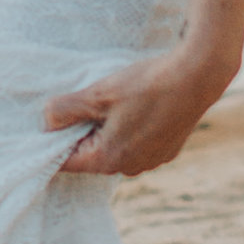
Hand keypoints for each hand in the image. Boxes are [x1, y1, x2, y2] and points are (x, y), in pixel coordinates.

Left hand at [44, 44, 234, 178]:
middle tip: (85, 102)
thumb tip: (46, 122)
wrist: (197, 75)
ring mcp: (152, 161)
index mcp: (109, 160)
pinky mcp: (168, 150)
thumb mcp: (97, 94)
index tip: (54, 120)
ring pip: (115, 149)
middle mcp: (131, 168)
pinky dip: (130, 129)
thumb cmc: (145, 84)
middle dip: (82, 133)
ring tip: (114, 101)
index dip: (55, 141)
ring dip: (107, 130)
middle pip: (91, 155)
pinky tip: (136, 105)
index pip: (67, 162)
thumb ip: (65, 110)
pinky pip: (137, 145)